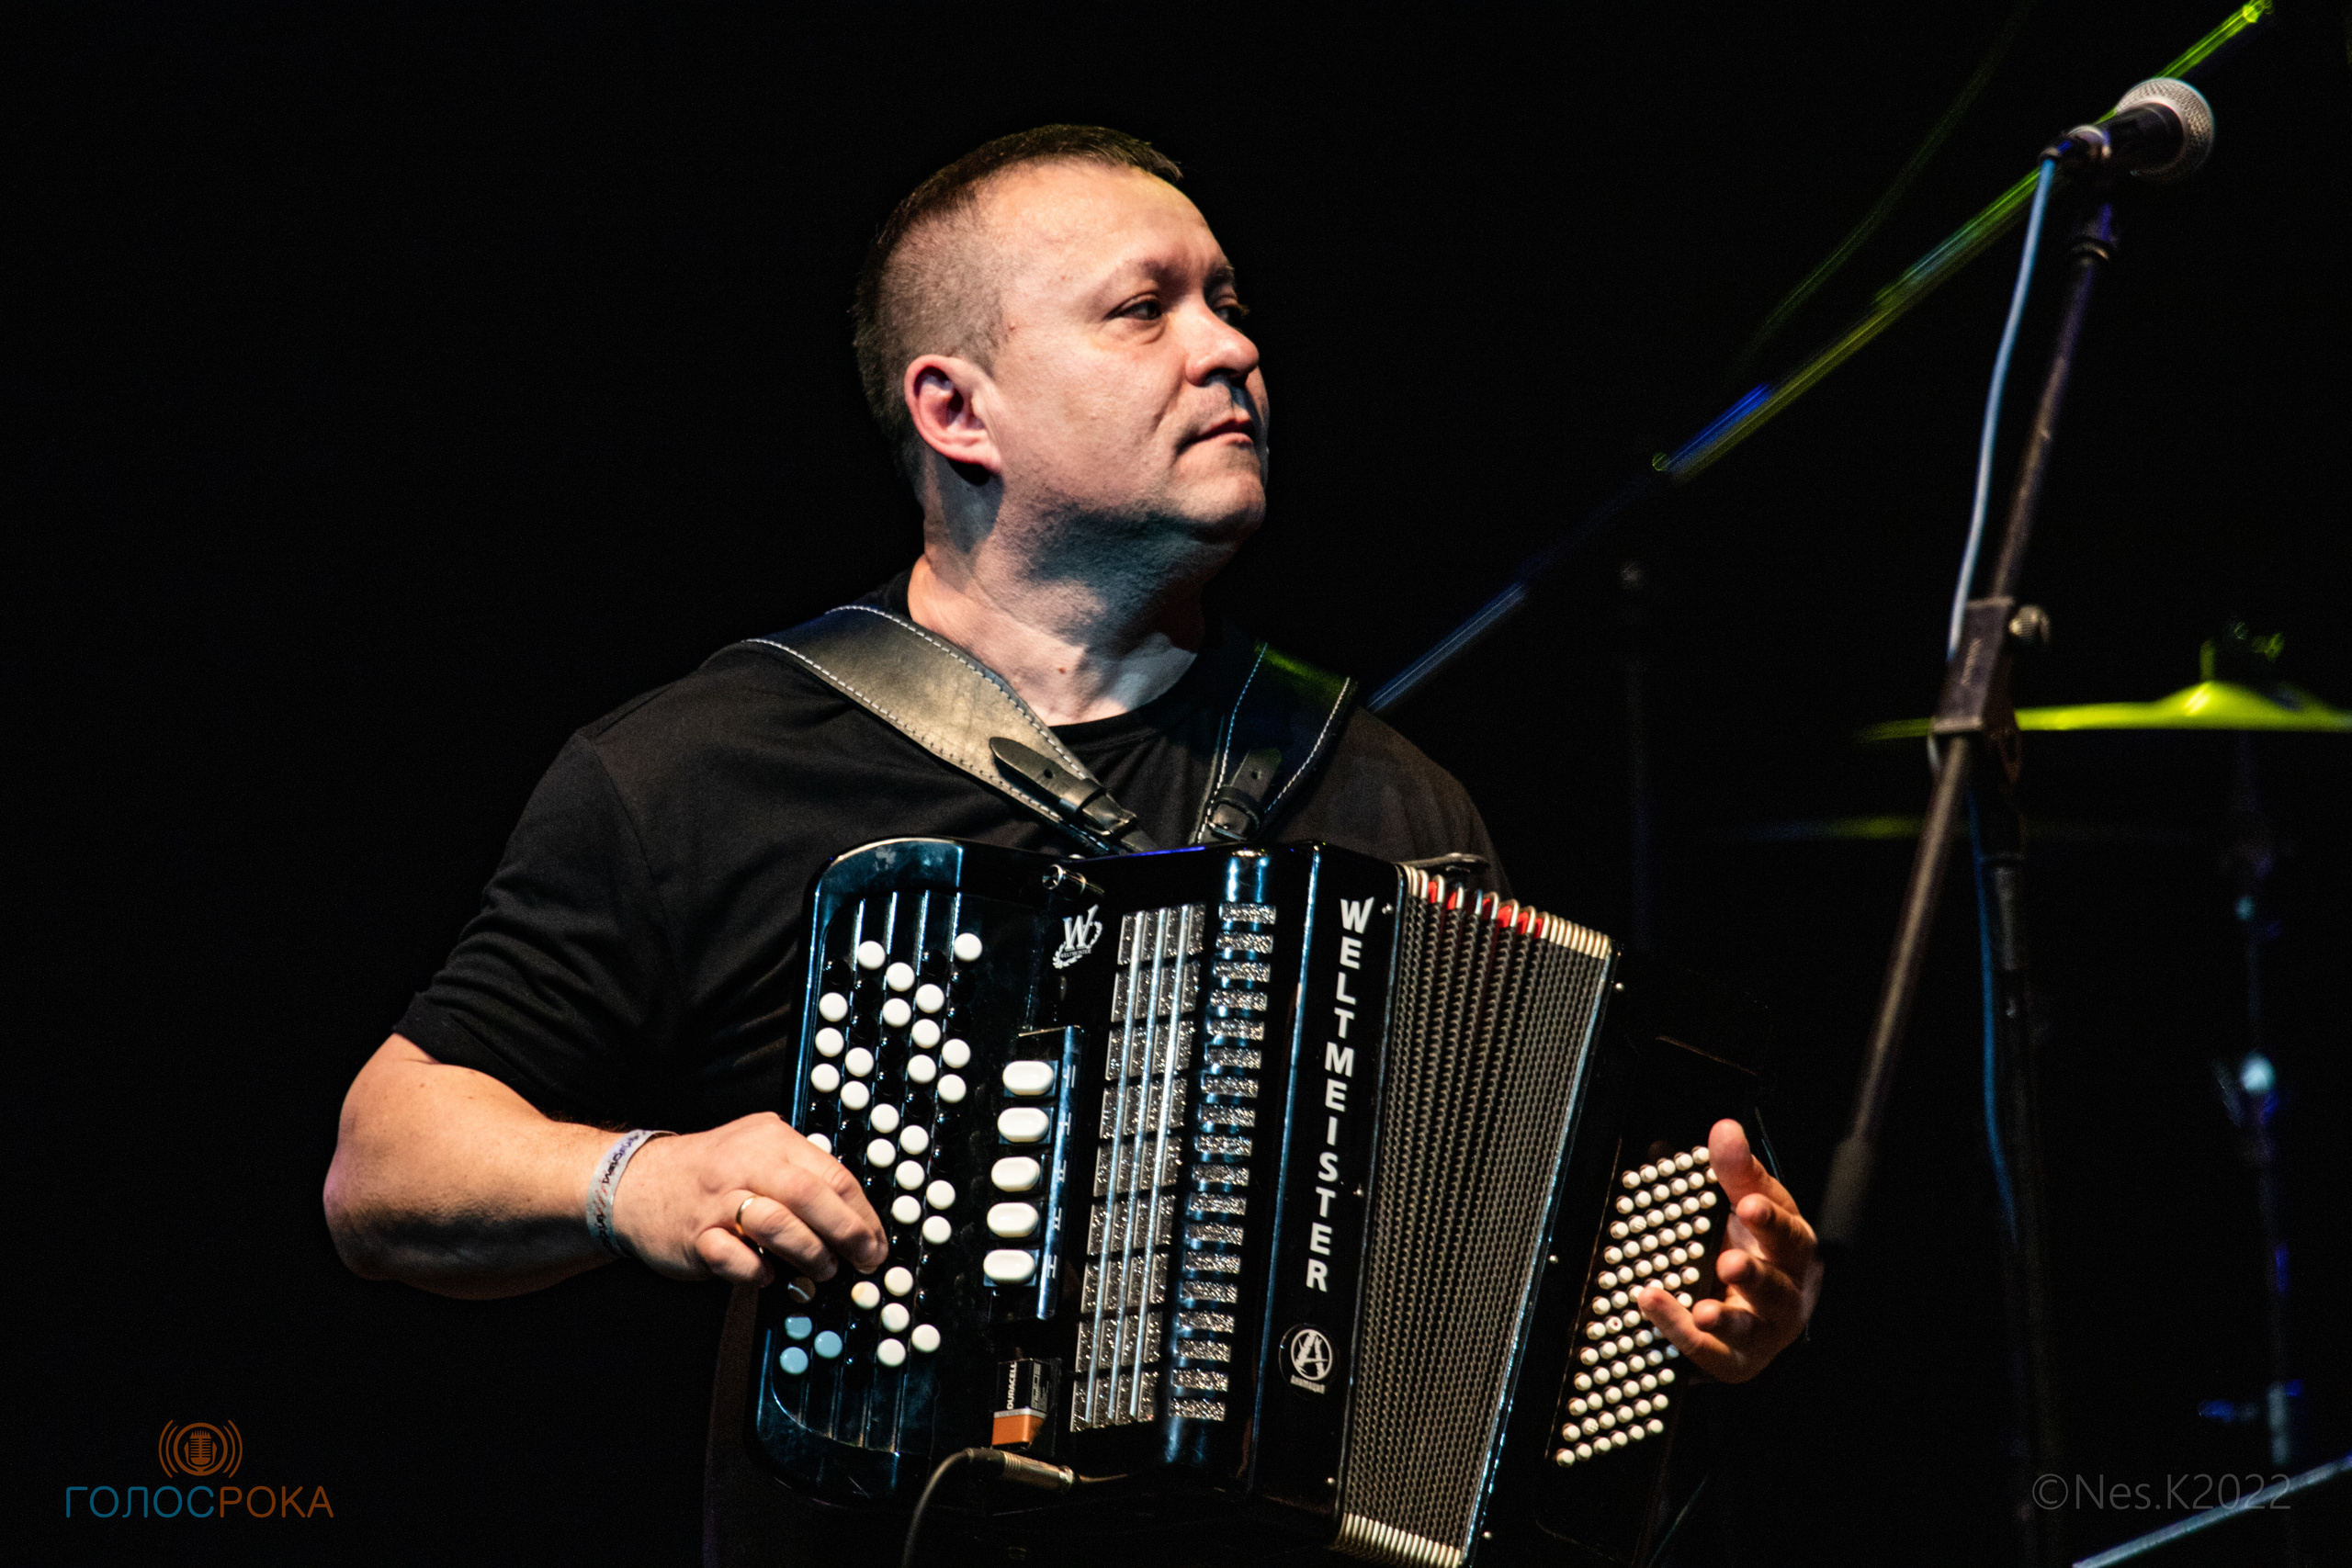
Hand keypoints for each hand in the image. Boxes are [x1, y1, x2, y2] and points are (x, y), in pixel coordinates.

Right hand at [611, 1113, 885, 1287]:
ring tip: (820, 1271)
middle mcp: (744, 1163)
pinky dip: (760, 1273)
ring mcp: (717, 1200)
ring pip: (777, 1224)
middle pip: (809, 1195)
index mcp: (771, 1138)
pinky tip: (768, 1275)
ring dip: (809, 1254)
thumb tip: (859, 1223)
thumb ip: (803, 1176)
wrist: (635, 1182)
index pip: (832, 1174)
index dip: (862, 1215)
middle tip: (862, 1260)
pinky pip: (737, 1259)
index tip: (876, 1243)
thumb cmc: (711, 1173)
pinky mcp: (694, 1236)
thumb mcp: (759, 1152)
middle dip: (846, 1233)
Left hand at [1635, 1118, 1820, 1382]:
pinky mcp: (1734, 1359)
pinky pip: (1710, 1352)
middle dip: (1755, 1276)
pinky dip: (1682, 1332)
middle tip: (1729, 1263)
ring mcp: (1761, 1331)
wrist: (1752, 1303)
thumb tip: (1725, 1129)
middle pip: (1777, 1287)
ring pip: (1750, 1329)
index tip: (1749, 1204)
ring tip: (1704, 1310)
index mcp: (1791, 1251)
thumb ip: (1736, 1171)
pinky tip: (1654, 1307)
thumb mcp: (1746, 1204)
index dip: (1771, 1221)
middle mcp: (1785, 1294)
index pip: (1789, 1235)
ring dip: (1727, 1319)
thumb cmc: (1753, 1246)